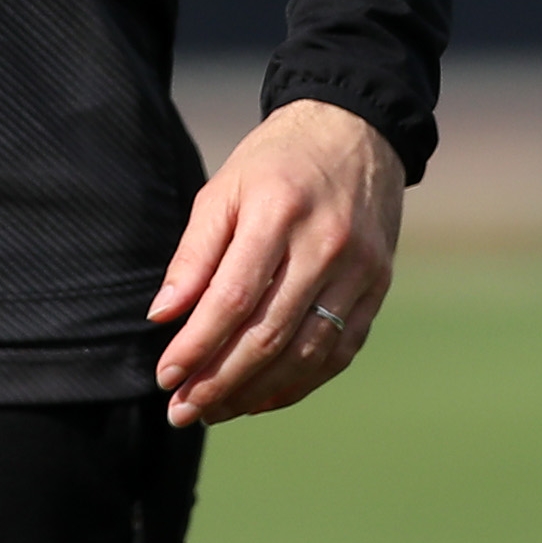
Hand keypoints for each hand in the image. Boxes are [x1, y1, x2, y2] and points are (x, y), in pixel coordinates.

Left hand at [148, 99, 401, 426]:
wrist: (357, 130)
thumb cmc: (276, 162)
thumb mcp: (223, 188)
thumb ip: (194, 253)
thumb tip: (163, 316)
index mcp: (278, 212)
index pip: (232, 298)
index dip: (196, 345)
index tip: (164, 376)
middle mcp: (325, 245)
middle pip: (268, 334)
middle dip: (219, 381)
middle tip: (182, 411)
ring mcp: (359, 270)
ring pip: (306, 352)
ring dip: (255, 391)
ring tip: (215, 411)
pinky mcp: (378, 286)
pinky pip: (339, 351)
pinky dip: (299, 383)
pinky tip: (262, 397)